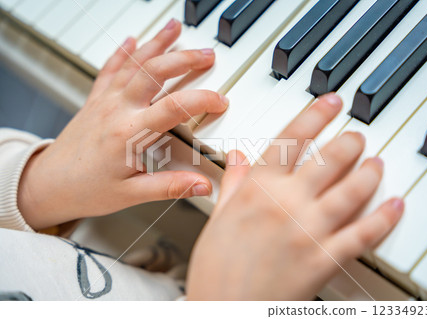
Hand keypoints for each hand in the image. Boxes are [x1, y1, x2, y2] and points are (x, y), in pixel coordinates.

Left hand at [18, 19, 228, 229]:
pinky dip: (122, 52)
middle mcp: (117, 110)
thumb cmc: (87, 189)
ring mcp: (104, 102)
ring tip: (174, 29)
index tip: (220, 100)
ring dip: (157, 44)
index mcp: (129, 134)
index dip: (203, 100)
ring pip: (134, 63)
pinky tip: (132, 40)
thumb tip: (200, 185)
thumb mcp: (131, 194)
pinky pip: (109, 69)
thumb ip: (169, 187)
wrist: (50, 184)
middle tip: (206, 55)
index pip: (174, 107)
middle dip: (184, 59)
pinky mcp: (94, 101)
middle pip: (154, 72)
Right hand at [186, 94, 403, 299]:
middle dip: (350, 142)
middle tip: (357, 136)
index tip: (330, 102)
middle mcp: (286, 203)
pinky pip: (363, 234)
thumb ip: (233, 182)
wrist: (223, 310)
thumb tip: (237, 156)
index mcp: (257, 189)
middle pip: (329, 159)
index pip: (291, 138)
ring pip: (352, 190)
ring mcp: (308, 230)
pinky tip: (394, 205)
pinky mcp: (325, 259)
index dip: (315, 115)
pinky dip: (384, 217)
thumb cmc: (216, 267)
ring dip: (370, 172)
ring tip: (377, 162)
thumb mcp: (219, 216)